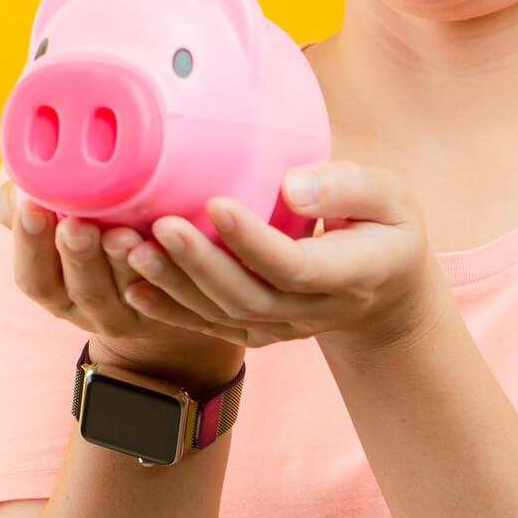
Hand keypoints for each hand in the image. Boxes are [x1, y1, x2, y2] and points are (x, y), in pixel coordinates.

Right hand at [0, 178, 245, 388]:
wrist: (153, 276)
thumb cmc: (94, 228)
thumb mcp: (58, 220)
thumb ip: (39, 203)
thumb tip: (16, 186)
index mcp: (54, 288)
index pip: (34, 277)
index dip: (30, 245)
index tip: (31, 205)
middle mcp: (89, 309)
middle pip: (81, 290)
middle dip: (78, 256)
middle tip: (77, 224)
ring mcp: (133, 313)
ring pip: (126, 294)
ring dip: (122, 263)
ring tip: (122, 234)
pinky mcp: (172, 309)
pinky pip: (169, 294)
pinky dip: (165, 271)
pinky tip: (165, 243)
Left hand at [120, 163, 449, 353]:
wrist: (384, 292)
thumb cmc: (384, 228)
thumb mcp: (388, 198)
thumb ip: (346, 187)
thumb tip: (291, 185)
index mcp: (351, 274)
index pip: (294, 265)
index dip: (252, 240)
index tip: (216, 202)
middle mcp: (312, 310)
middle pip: (247, 296)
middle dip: (199, 263)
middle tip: (158, 225)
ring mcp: (281, 327)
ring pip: (220, 315)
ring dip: (171, 284)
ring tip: (128, 248)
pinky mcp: (255, 332)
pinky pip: (208, 326)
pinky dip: (168, 308)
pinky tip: (131, 284)